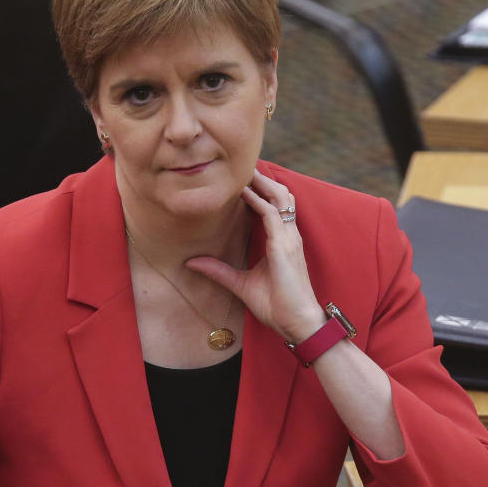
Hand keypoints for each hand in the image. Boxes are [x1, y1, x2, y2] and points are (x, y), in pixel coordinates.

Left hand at [186, 169, 326, 341]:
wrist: (296, 322)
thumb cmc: (276, 304)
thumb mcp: (240, 284)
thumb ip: (218, 271)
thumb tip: (191, 263)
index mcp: (281, 240)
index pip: (273, 206)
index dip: (260, 189)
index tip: (242, 176)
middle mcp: (288, 235)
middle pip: (280, 195)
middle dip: (263, 178)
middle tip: (242, 163)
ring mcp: (289, 238)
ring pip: (280, 198)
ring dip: (263, 182)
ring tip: (245, 168)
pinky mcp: (285, 246)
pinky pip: (273, 215)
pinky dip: (259, 202)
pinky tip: (244, 192)